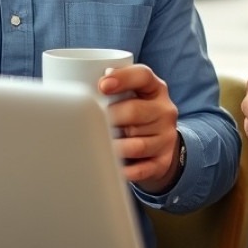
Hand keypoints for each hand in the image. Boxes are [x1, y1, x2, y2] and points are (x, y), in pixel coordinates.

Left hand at [99, 64, 180, 192]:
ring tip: (97, 146)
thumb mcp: (132, 94)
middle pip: (136, 111)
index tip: (102, 86)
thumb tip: (81, 83)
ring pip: (138, 145)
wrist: (160, 144)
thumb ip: (112, 87)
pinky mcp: (163, 161)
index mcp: (155, 88)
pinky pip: (142, 169)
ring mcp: (166, 137)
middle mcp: (164, 111)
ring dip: (115, 147)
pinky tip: (111, 168)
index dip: (123, 78)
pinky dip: (125, 171)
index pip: (143, 76)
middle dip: (111, 117)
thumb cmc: (135, 114)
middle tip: (90, 122)